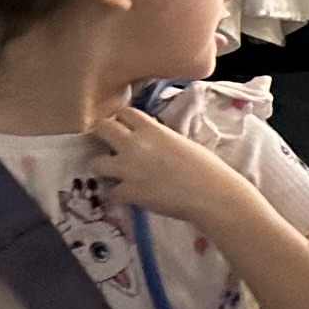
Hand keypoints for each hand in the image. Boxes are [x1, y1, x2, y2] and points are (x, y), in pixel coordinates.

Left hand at [88, 104, 261, 231]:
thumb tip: (151, 141)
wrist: (212, 195)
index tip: (127, 128)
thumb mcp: (182, 142)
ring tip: (116, 174)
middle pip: (102, 129)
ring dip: (105, 167)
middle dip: (103, 136)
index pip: (125, 112)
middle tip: (111, 146)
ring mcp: (127, 169)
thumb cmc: (207, 168)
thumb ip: (160, 138)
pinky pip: (110, 192)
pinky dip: (117, 194)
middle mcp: (134, 145)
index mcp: (152, 130)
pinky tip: (128, 195)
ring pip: (96, 162)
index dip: (124, 120)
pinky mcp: (128, 192)